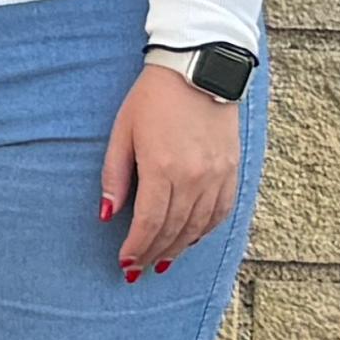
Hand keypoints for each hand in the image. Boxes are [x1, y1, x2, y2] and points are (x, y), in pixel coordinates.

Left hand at [98, 61, 248, 276]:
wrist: (199, 69)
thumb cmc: (152, 99)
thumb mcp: (123, 132)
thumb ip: (115, 176)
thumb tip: (107, 215)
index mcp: (162, 167)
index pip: (150, 222)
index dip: (137, 247)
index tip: (126, 263)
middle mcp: (194, 177)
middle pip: (173, 229)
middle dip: (154, 253)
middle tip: (139, 270)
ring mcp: (217, 175)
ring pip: (198, 225)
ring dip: (179, 248)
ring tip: (162, 262)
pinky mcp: (232, 169)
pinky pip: (221, 211)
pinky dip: (205, 230)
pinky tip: (191, 239)